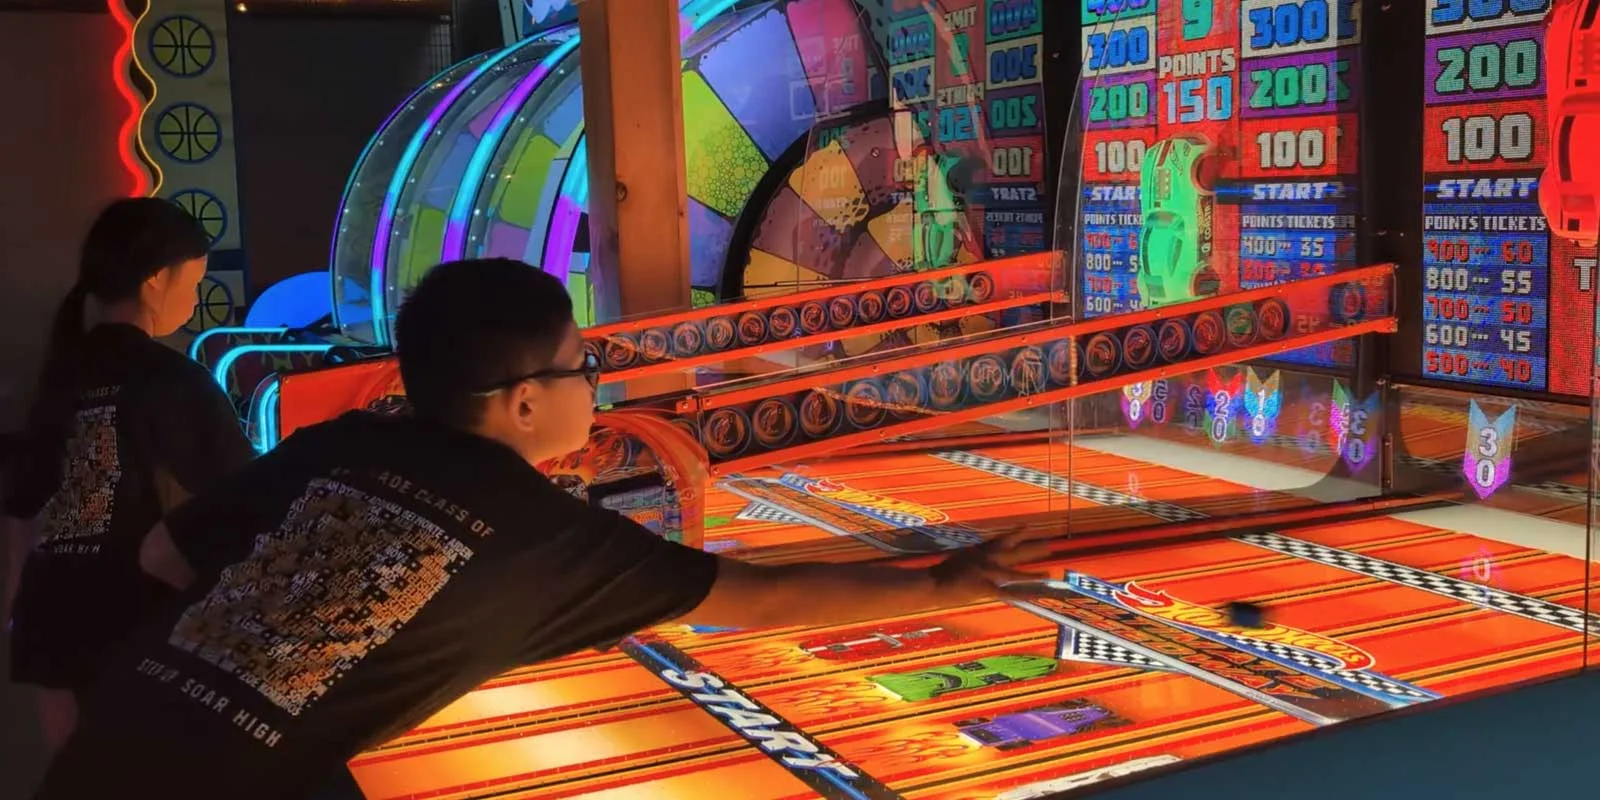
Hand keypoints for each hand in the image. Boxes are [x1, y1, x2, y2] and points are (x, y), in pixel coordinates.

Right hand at [929, 526, 1054, 602]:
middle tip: (1050, 544)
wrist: (931, 584)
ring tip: (1049, 573)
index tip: (1027, 527)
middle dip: (1031, 548)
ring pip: (1015, 573)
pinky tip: (1035, 595)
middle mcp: (986, 558)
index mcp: (978, 551)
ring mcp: (987, 573)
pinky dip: (1024, 594)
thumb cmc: (938, 574)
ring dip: (1033, 573)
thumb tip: (974, 557)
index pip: (1000, 540)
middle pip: (1013, 552)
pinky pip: (1009, 593)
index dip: (1015, 534)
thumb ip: (969, 557)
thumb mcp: (956, 559)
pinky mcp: (986, 587)